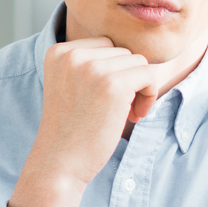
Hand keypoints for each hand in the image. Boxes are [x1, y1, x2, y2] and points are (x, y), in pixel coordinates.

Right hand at [9, 37, 190, 206]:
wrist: (59, 162)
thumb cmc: (71, 129)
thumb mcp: (71, 86)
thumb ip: (90, 64)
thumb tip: (133, 52)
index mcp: (58, 52)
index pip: (105, 44)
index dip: (114, 71)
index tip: (107, 97)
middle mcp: (72, 55)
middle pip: (123, 52)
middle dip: (128, 79)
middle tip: (119, 109)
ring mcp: (92, 68)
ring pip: (138, 62)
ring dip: (139, 87)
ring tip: (126, 113)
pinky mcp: (113, 84)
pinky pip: (148, 76)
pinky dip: (149, 95)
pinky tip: (135, 115)